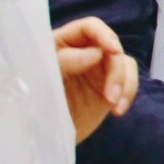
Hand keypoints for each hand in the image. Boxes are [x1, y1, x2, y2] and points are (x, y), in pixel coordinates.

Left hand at [53, 17, 138, 142]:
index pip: (88, 28)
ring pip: (124, 62)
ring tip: (113, 105)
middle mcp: (82, 51)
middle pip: (111, 46)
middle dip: (116, 69)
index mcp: (61, 43)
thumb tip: (97, 53)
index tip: (114, 51)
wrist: (42, 136)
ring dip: (124, 83)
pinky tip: (118, 111)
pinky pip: (129, 80)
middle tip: (110, 95)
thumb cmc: (35, 105)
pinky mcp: (109, 85)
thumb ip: (66, 61)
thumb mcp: (44, 80)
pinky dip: (128, 93)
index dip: (103, 35)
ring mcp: (98, 69)